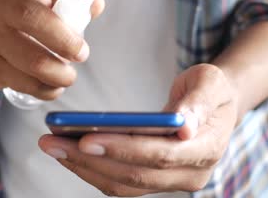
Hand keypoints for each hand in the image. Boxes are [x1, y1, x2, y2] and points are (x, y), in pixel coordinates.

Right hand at [0, 0, 103, 98]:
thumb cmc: (21, 14)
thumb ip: (72, 2)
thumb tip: (95, 4)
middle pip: (31, 16)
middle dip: (65, 40)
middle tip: (83, 54)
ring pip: (30, 60)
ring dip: (59, 73)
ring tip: (69, 76)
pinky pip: (24, 83)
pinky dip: (47, 89)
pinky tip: (54, 86)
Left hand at [38, 64, 238, 195]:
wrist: (216, 107)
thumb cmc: (212, 89)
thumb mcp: (211, 82)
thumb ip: (198, 101)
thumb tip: (182, 124)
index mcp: (207, 148)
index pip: (160, 155)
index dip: (122, 149)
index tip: (85, 138)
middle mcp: (191, 174)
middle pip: (135, 175)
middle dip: (90, 160)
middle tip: (52, 142)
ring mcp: (173, 181)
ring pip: (123, 184)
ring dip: (84, 167)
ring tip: (52, 145)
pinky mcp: (156, 180)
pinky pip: (121, 182)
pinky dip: (93, 169)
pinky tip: (69, 153)